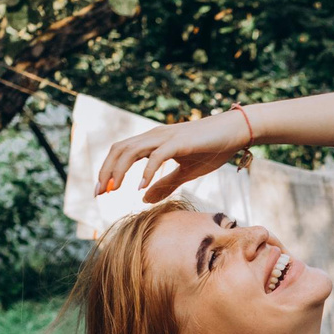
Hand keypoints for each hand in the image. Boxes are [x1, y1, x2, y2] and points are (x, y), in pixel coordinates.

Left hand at [94, 109, 254, 202]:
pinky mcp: (179, 142)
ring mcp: (166, 137)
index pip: (121, 153)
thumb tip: (143, 200)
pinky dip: (146, 171)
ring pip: (131, 151)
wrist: (235, 132)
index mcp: (154, 142)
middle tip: (99, 194)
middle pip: (119, 150)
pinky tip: (140, 187)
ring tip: (113, 190)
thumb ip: (164, 185)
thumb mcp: (185, 173)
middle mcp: (155, 136)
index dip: (108, 170)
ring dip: (118, 171)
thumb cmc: (212, 149)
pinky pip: (156, 156)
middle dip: (106, 172)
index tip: (102, 192)